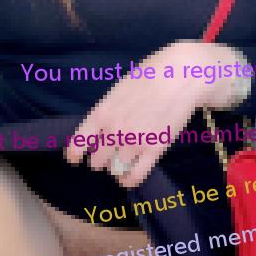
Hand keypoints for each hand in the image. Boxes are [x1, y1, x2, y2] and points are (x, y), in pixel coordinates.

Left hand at [64, 41, 244, 187]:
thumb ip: (107, 112)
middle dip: (101, 160)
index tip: (75, 159)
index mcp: (102, 113)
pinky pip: (135, 176)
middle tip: (110, 154)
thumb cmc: (150, 76)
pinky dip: (129, 180)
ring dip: (118, 167)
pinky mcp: (154, 150)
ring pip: (116, 170)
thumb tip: (101, 131)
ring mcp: (134, 142)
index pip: (78, 144)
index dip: (74, 155)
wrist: (180, 75)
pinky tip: (128, 178)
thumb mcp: (119, 90)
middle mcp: (114, 131)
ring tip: (124, 160)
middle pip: (97, 161)